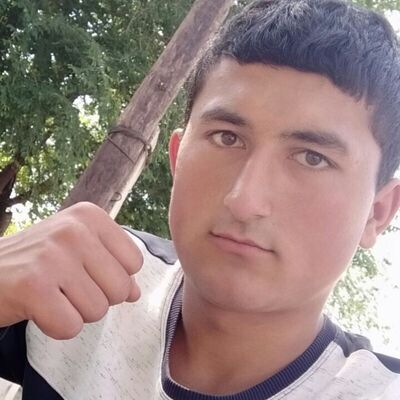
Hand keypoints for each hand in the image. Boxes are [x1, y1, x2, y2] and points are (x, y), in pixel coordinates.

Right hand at [0, 202, 141, 339]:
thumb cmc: (37, 261)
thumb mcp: (77, 250)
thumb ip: (112, 267)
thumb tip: (136, 292)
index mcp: (90, 216)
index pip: (134, 262)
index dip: (113, 277)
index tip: (84, 271)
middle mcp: (74, 229)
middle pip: (121, 289)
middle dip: (97, 298)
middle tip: (66, 287)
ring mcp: (53, 255)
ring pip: (98, 310)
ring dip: (76, 312)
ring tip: (52, 294)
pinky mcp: (33, 285)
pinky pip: (70, 326)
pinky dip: (56, 327)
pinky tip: (39, 308)